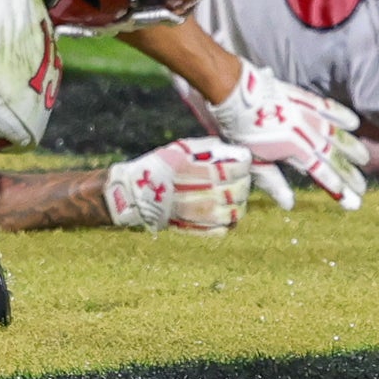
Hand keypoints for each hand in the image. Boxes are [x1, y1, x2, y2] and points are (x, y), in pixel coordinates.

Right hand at [102, 137, 269, 233]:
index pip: (232, 169)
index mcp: (194, 171)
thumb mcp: (178, 150)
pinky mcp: (192, 228)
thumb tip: (227, 148)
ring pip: (232, 213)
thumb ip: (203, 148)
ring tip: (236, 196)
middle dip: (244, 183)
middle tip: (243, 177)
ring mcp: (196, 214)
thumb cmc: (157, 167)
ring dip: (239, 204)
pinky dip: (228, 223)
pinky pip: (220, 230)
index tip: (245, 159)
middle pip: (236, 192)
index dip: (243, 165)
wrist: (134, 193)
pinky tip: (227, 213)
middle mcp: (197, 193)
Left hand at [199, 62, 368, 210]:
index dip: (336, 185)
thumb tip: (289, 204)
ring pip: (335, 133)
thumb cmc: (240, 130)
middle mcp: (306, 133)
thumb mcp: (254, 161)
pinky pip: (327, 107)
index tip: (348, 197)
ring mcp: (306, 114)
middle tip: (361, 187)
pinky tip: (353, 123)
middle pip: (333, 156)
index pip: (321, 172)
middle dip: (348, 173)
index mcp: (294, 149)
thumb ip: (273, 182)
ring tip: (364, 158)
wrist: (234, 92)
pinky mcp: (303, 99)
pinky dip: (341, 115)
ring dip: (351, 147)